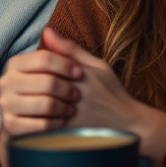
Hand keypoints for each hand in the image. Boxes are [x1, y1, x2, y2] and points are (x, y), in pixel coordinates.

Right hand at [0, 31, 82, 137]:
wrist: (40, 129)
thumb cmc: (56, 93)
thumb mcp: (65, 70)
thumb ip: (61, 49)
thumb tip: (48, 30)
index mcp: (16, 64)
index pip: (44, 58)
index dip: (66, 65)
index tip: (80, 74)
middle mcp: (6, 82)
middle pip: (47, 81)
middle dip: (68, 89)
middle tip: (77, 96)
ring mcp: (6, 105)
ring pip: (45, 103)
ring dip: (64, 107)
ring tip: (71, 109)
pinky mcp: (11, 127)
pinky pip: (41, 125)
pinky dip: (57, 124)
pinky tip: (62, 122)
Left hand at [41, 28, 165, 163]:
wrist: (130, 125)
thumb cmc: (112, 92)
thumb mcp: (96, 65)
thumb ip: (70, 49)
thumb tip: (46, 30)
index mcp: (78, 77)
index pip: (44, 68)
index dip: (40, 70)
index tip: (43, 75)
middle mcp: (74, 97)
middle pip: (40, 88)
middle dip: (35, 88)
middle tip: (39, 91)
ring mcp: (71, 119)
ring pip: (39, 108)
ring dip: (35, 105)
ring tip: (42, 104)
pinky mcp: (69, 136)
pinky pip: (44, 128)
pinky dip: (41, 122)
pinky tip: (46, 119)